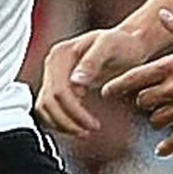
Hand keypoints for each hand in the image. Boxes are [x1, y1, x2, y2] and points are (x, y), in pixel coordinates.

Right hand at [36, 18, 170, 136]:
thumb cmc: (122, 43)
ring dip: (61, 124)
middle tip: (88, 132)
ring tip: (84, 132)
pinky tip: (78, 126)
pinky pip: (51, 107)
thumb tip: (75, 82)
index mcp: (60, 54)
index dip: (73, 112)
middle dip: (67, 121)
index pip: (58, 91)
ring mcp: (53, 74)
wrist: (127, 42)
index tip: (93, 124)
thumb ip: (92, 62)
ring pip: (45, 107)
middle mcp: (52, 63)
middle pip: (48, 102)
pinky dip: (60, 120)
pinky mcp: (59, 83)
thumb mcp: (110, 47)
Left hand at [103, 9, 172, 155]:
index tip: (106, 92)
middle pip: (143, 102)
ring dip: (157, 119)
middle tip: (149, 101)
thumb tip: (162, 13)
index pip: (134, 78)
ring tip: (164, 115)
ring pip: (157, 121)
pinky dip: (166, 147)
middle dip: (144, 102)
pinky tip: (162, 149)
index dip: (117, 86)